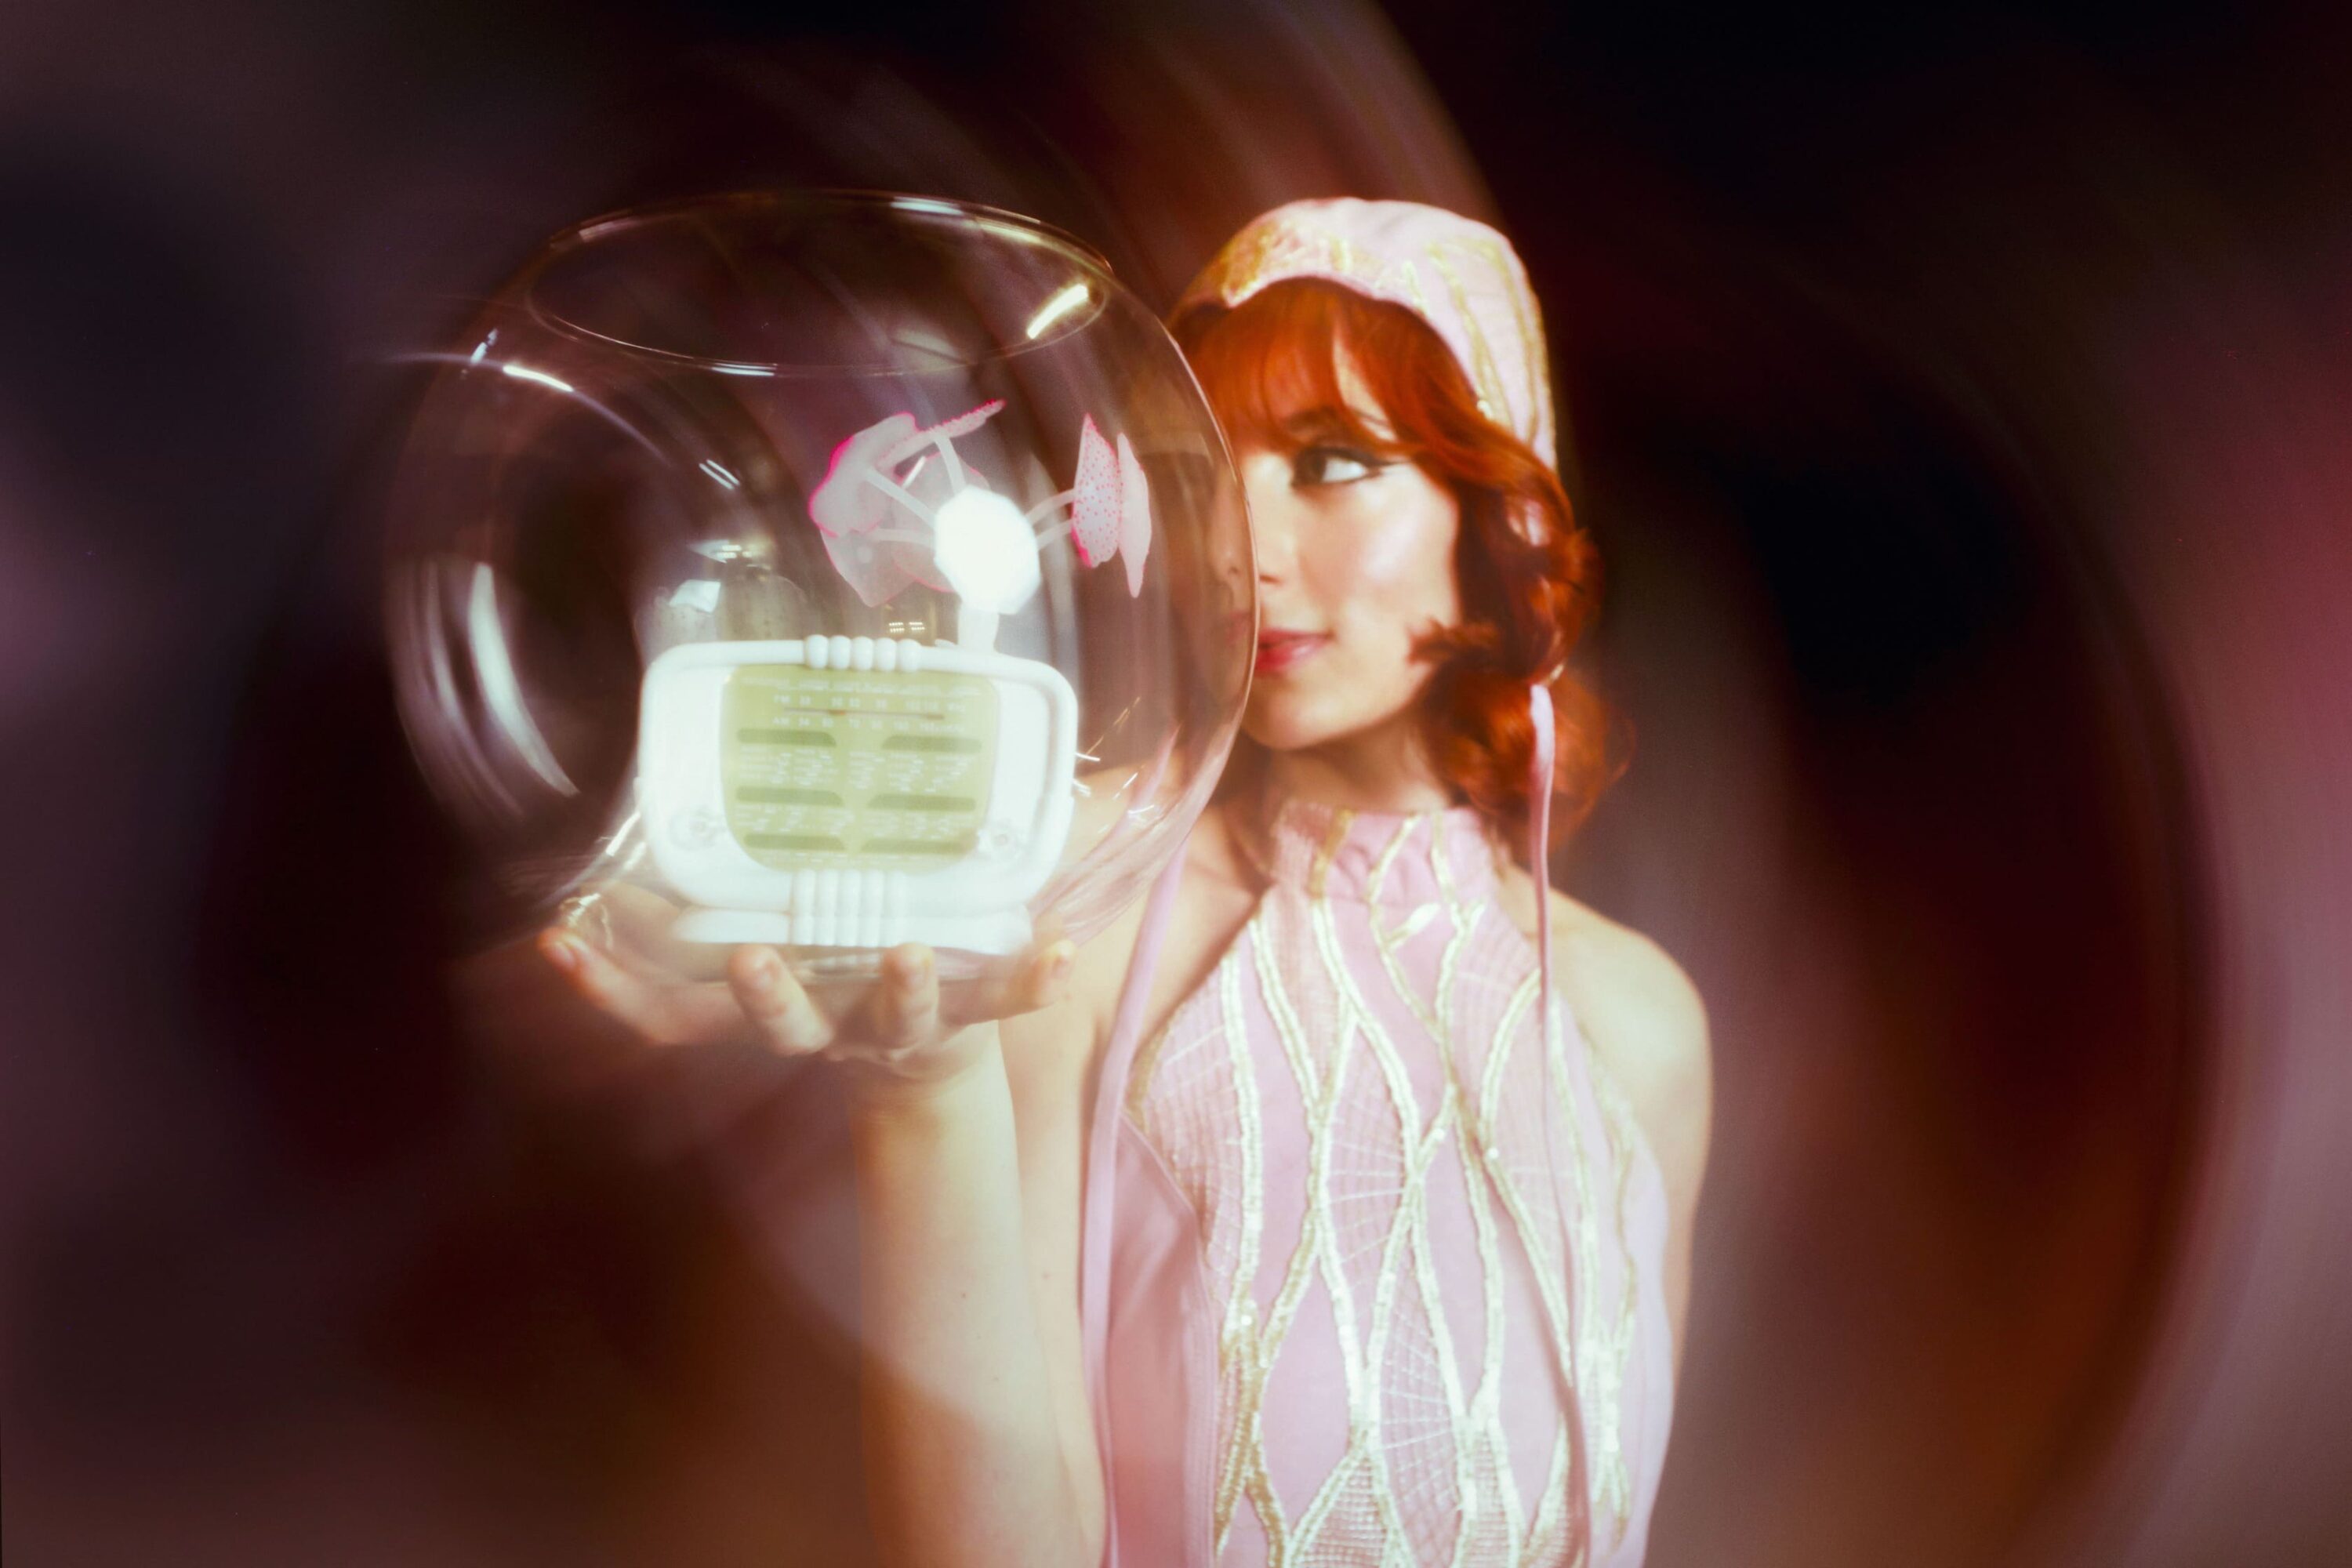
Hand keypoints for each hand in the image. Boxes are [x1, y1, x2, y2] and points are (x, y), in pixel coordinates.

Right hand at [537, 884, 1074, 1094]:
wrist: (925, 1061)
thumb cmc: (833, 959)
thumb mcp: (780, 922)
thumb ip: (728, 869)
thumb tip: (672, 775)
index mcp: (764, 994)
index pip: (664, 1010)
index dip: (608, 988)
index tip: (558, 942)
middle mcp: (820, 1019)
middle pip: (776, 1023)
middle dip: (763, 995)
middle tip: (751, 957)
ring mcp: (893, 1024)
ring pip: (888, 1020)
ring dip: (901, 989)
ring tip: (911, 953)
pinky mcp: (967, 1018)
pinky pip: (1005, 1004)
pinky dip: (1033, 980)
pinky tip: (1061, 953)